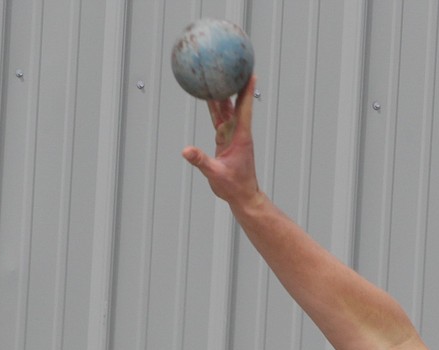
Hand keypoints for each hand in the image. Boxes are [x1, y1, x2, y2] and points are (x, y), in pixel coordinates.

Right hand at [182, 75, 260, 209]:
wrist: (242, 196)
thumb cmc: (234, 187)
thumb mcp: (216, 174)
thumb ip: (202, 162)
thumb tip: (186, 151)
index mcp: (240, 137)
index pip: (244, 109)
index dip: (247, 91)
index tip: (251, 73)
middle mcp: (237, 132)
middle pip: (235, 103)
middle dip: (235, 84)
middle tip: (233, 64)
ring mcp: (231, 134)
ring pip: (225, 108)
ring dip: (222, 91)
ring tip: (218, 71)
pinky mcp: (224, 139)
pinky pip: (218, 117)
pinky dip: (214, 105)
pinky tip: (208, 93)